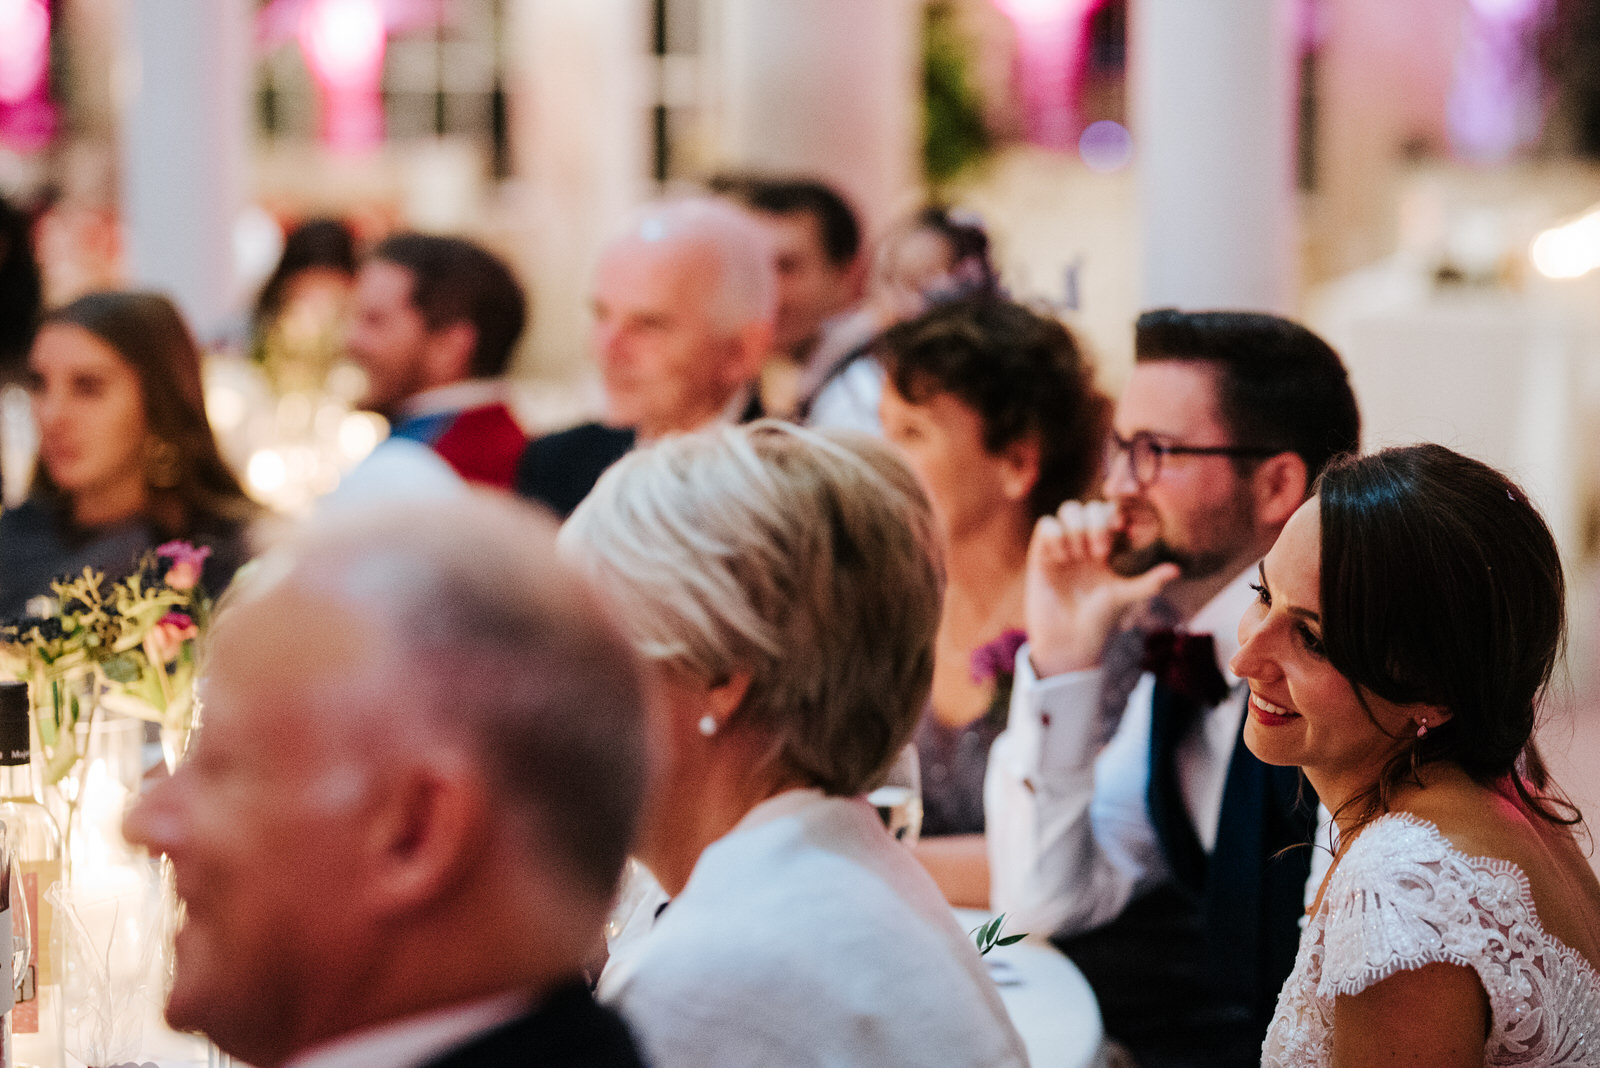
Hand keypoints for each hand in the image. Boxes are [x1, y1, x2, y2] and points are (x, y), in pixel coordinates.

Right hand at [1024, 501, 1179, 676]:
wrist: (1068, 641)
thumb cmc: (1098, 620)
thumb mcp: (1124, 596)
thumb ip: (1148, 581)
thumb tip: (1178, 570)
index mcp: (1104, 550)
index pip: (1109, 514)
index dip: (1115, 516)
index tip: (1122, 536)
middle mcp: (1082, 544)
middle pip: (1089, 507)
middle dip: (1097, 523)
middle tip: (1101, 553)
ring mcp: (1061, 547)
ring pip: (1067, 510)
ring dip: (1076, 527)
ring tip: (1078, 555)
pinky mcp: (1040, 554)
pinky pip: (1045, 525)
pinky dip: (1055, 535)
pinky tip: (1061, 558)